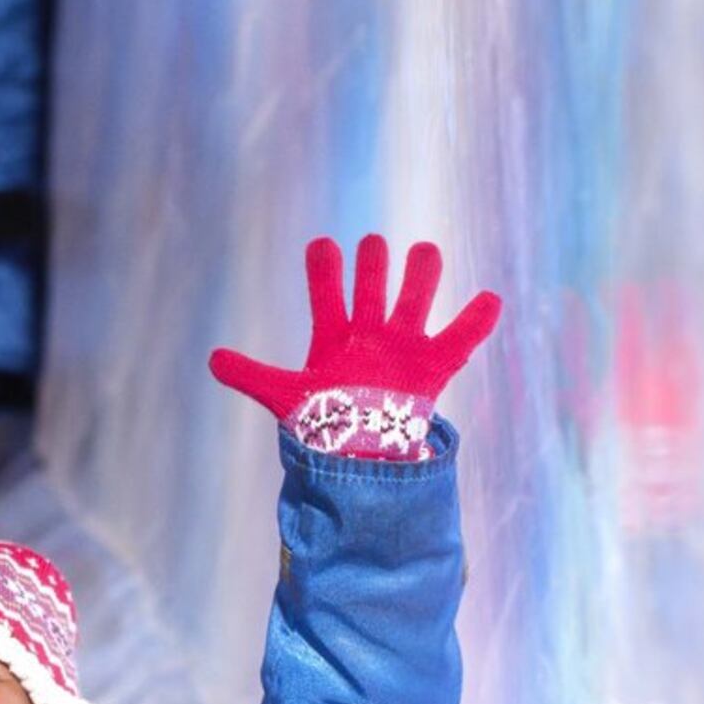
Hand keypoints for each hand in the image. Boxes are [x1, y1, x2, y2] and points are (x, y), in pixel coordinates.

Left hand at [207, 234, 500, 459]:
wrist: (358, 459)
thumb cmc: (323, 427)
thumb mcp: (282, 396)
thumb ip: (250, 375)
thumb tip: (212, 359)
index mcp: (334, 338)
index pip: (327, 294)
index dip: (324, 269)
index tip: (321, 245)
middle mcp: (369, 335)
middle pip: (373, 287)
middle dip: (372, 264)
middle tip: (372, 244)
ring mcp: (402, 347)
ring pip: (415, 300)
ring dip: (420, 274)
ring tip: (424, 251)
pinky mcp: (430, 367)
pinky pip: (458, 340)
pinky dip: (476, 321)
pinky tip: (491, 298)